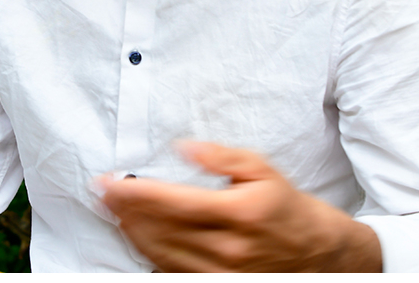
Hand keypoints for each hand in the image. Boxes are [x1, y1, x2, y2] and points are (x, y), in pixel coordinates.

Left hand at [96, 141, 381, 271]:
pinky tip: (137, 238)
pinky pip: (172, 272)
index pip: (171, 202)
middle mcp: (227, 247)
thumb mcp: (261, 169)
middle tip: (102, 194)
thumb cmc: (285, 206)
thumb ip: (221, 156)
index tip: (108, 182)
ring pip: (160, 254)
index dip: (133, 193)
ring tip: (113, 213)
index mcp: (237, 212)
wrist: (317, 252)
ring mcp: (221, 272)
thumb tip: (184, 148)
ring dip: (131, 233)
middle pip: (159, 230)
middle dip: (124, 211)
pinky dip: (148, 254)